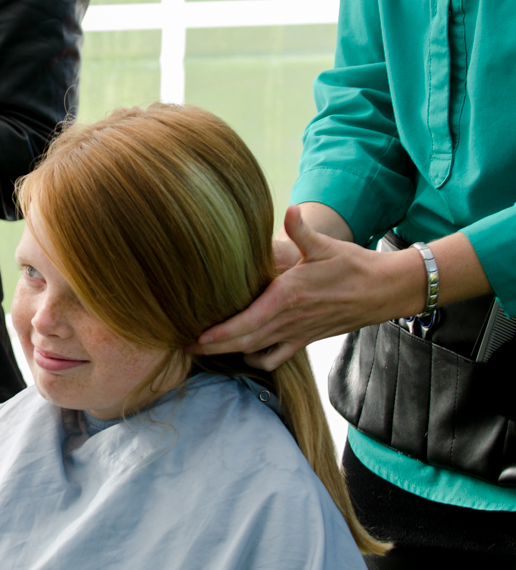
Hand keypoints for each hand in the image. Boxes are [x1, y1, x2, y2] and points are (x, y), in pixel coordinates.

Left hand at [194, 205, 429, 371]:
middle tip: (187, 347)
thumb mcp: (325, 245)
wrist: (382, 290)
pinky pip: (276, 357)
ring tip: (209, 349)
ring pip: (257, 352)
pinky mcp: (306, 339)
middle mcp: (288, 320)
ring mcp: (297, 334)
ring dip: (231, 354)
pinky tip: (245, 352)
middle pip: (244, 342)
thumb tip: (291, 210)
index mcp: (286, 297)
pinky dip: (258, 359)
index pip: (245, 323)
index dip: (218, 334)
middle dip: (214, 348)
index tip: (195, 337)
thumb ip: (302, 230)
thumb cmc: (352, 265)